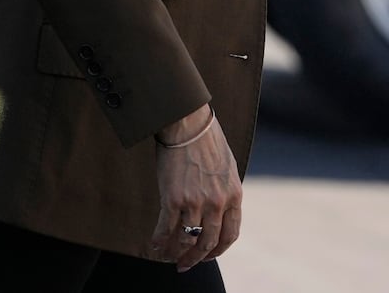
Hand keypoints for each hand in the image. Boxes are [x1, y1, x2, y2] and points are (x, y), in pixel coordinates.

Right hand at [149, 105, 242, 272]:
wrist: (188, 122)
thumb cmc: (207, 140)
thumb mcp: (227, 168)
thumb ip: (225, 191)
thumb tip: (218, 211)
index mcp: (234, 195)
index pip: (230, 234)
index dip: (218, 250)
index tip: (208, 255)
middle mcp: (217, 202)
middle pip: (207, 242)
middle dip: (196, 258)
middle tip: (185, 265)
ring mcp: (195, 202)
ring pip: (186, 239)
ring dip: (176, 252)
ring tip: (169, 256)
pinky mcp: (173, 198)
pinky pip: (165, 228)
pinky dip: (159, 240)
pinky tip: (155, 245)